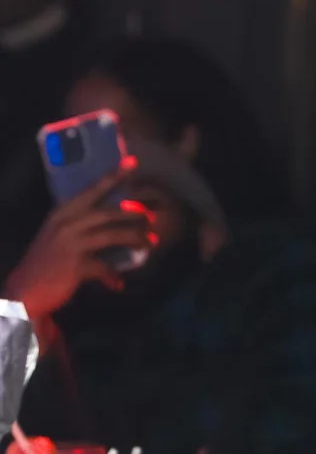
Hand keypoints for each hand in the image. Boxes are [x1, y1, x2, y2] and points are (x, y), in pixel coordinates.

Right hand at [1, 171, 153, 320]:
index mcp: (62, 213)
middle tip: (153, 217)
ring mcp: (71, 244)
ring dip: (136, 238)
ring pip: (113, 235)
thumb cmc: (46, 260)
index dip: (113, 177)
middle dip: (135, 214)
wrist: (24, 290)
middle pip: (108, 212)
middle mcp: (66, 224)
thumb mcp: (57, 234)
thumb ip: (79, 223)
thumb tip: (113, 216)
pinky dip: (114, 276)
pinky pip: (106, 267)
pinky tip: (118, 284)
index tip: (133, 163)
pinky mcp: (76, 265)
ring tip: (151, 243)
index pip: (91, 190)